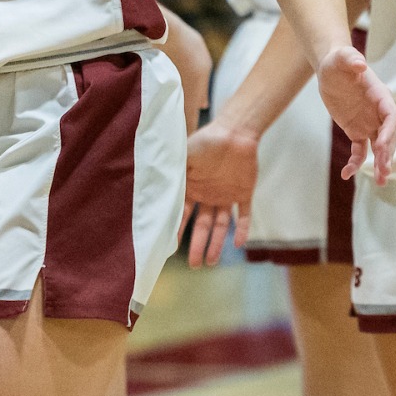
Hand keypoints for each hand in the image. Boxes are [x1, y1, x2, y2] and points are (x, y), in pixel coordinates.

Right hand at [182, 120, 257, 267]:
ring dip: (217, 243)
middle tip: (194, 265)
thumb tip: (151, 187)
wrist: (235, 129)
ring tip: (212, 262)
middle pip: (202, 226)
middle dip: (198, 245)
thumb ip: (172, 172)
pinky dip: (241, 229)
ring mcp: (225, 195)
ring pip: (221, 225)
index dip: (176, 231)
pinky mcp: (244, 193)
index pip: (182, 215)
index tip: (169, 249)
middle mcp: (207, 195)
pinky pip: (243, 215)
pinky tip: (238, 243)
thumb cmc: (207, 140)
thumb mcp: (185, 154)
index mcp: (191, 188)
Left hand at [315, 43, 395, 183]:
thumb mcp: (342, 58)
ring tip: (382, 182)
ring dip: (381, 164)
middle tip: (385, 171)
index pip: (391, 116)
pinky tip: (346, 174)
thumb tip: (360, 65)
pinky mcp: (356, 131)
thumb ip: (351, 59)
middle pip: (389, 137)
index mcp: (380, 96)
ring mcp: (369, 124)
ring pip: (379, 148)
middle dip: (388, 154)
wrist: (331, 69)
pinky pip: (360, 151)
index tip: (381, 145)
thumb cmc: (339, 61)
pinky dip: (356, 163)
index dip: (389, 131)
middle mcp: (378, 112)